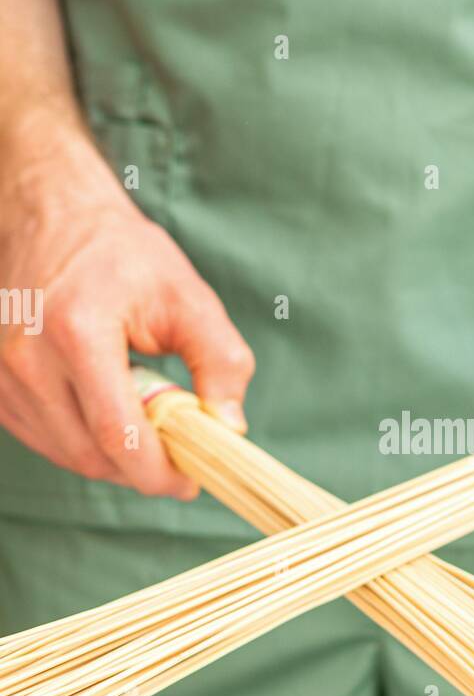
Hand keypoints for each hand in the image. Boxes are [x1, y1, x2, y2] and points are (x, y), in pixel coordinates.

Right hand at [0, 122, 254, 497]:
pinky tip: (107, 414)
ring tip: (144, 426)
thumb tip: (229, 427)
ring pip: (65, 453)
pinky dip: (81, 442)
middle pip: (90, 455)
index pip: (118, 435)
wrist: (53, 215)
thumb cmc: (122, 254)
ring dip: (112, 458)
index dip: (158, 472)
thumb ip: (220, 361)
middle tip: (177, 457)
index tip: (190, 480)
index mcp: (77, 332)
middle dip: (141, 470)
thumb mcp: (187, 296)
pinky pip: (43, 438)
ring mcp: (2, 372)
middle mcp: (27, 357)